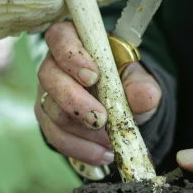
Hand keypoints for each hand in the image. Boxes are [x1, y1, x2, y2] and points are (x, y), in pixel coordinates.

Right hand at [35, 21, 161, 165]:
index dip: (72, 56)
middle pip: (50, 77)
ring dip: (82, 130)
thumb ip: (142, 86)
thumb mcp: (139, 82)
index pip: (60, 38)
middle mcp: (54, 65)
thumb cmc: (126, 84)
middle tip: (100, 119)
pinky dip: (81, 148)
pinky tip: (102, 154)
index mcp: (75, 42)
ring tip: (110, 141)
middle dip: (75, 101)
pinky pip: (56, 136)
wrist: (123, 107)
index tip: (93, 76)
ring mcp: (48, 94)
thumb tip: (144, 95)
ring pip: (52, 110)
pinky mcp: (48, 119)